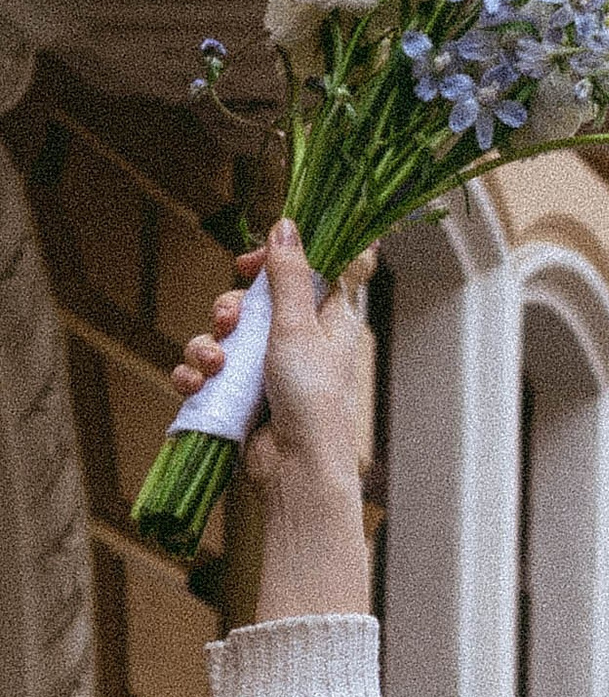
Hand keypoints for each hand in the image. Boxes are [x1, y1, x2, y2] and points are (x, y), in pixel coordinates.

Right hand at [172, 223, 375, 619]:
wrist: (294, 472)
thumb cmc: (311, 402)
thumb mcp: (299, 330)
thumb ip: (289, 278)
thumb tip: (287, 225)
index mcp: (326, 320)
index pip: (304, 272)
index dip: (273, 261)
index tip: (249, 264)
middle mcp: (297, 341)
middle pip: (252, 302)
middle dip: (230, 308)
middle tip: (229, 321)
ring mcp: (266, 369)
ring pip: (222, 336)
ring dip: (207, 344)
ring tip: (214, 365)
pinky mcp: (240, 396)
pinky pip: (207, 373)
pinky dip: (195, 375)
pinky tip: (194, 383)